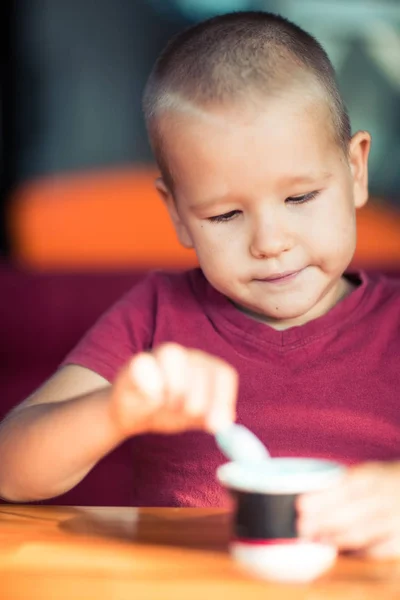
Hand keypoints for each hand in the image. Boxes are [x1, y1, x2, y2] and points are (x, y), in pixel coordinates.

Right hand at [109, 343, 237, 436]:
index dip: (223, 399)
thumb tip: (227, 421)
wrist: (132, 414)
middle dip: (196, 400)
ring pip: (173, 356)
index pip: (223, 374)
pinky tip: (150, 401)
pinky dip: (150, 386)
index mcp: (205, 367)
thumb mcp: (192, 419)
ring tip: (166, 406)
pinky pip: (145, 365)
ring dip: (174, 388)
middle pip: (200, 367)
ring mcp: (159, 355)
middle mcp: (186, 355)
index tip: (216, 426)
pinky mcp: (136, 362)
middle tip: (186, 415)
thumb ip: (211, 419)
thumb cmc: (166, 412)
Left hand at [297, 461, 399, 557]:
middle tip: (301, 527)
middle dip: (323, 521)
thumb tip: (309, 498)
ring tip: (314, 539)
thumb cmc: (382, 482)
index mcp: (374, 477)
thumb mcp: (367, 473)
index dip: (322, 498)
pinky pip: (377, 550)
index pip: (345, 488)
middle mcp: (386, 498)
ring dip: (335, 538)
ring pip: (363, 533)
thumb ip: (343, 483)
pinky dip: (356, 551)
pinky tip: (338, 550)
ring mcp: (396, 520)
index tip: (300, 505)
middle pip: (351, 513)